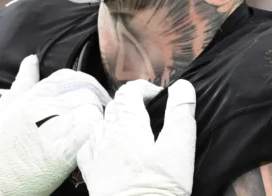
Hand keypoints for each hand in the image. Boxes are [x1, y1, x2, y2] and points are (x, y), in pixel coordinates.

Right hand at [0, 55, 110, 195]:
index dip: (83, 81)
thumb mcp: (6, 108)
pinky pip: (89, 130)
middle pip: (84, 89)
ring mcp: (54, 129)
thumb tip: (31, 60)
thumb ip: (23, 82)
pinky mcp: (63, 152)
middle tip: (98, 106)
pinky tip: (94, 134)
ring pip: (90, 107)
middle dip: (95, 96)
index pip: (68, 76)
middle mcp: (43, 109)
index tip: (88, 91)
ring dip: (97, 112)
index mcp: (32, 96)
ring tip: (96, 121)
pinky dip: (96, 128)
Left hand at [77, 79, 196, 195]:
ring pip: (101, 123)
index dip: (146, 88)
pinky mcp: (91, 174)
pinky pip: (89, 146)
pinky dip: (98, 138)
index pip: (130, 91)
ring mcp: (96, 153)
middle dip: (132, 102)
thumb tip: (182, 85)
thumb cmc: (157, 187)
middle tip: (152, 113)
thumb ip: (180, 114)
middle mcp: (107, 133)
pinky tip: (107, 146)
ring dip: (116, 119)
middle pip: (115, 105)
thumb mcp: (179, 149)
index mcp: (129, 123)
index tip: (162, 98)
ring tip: (134, 129)